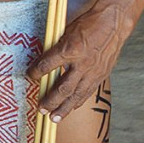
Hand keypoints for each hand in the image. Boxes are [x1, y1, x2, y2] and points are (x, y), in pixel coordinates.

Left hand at [26, 2, 130, 121]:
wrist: (113, 23)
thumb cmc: (88, 23)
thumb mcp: (66, 31)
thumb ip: (57, 47)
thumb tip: (45, 60)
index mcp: (69, 49)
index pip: (47, 65)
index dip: (36, 72)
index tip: (29, 76)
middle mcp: (81, 63)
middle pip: (62, 88)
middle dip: (50, 100)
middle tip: (41, 109)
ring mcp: (93, 71)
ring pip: (76, 95)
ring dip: (64, 108)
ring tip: (54, 119)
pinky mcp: (101, 75)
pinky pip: (88, 92)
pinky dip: (78, 101)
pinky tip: (70, 108)